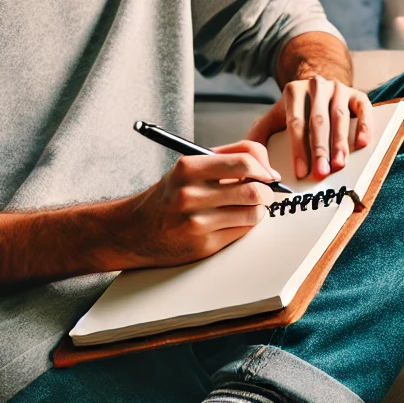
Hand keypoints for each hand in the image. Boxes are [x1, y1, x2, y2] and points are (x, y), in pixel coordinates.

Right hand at [114, 141, 278, 266]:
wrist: (134, 231)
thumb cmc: (169, 195)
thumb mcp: (191, 166)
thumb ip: (229, 156)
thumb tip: (267, 166)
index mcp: (188, 168)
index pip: (243, 162)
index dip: (264, 168)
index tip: (269, 175)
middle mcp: (190, 195)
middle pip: (253, 191)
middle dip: (266, 192)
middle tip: (264, 192)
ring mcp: (197, 223)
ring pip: (253, 214)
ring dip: (259, 210)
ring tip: (248, 206)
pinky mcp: (204, 245)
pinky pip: (243, 232)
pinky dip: (246, 225)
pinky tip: (233, 220)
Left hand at [247, 76, 372, 180]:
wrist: (318, 86)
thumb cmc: (297, 110)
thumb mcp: (275, 117)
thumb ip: (260, 135)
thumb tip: (250, 159)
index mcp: (293, 92)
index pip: (296, 124)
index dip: (299, 150)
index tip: (301, 173)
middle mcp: (316, 87)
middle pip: (318, 122)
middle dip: (320, 150)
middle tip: (322, 173)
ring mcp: (339, 89)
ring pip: (339, 118)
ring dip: (340, 144)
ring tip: (339, 164)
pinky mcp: (357, 94)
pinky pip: (363, 110)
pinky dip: (364, 127)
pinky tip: (362, 144)